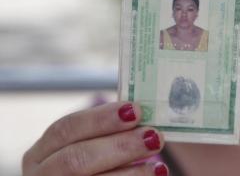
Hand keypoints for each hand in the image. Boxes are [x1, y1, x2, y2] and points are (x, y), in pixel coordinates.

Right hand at [22, 102, 167, 175]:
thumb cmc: (89, 165)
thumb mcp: (86, 147)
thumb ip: (106, 133)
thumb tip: (141, 113)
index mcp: (41, 153)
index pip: (65, 129)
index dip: (101, 118)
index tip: (135, 110)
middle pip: (76, 159)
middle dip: (119, 146)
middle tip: (154, 137)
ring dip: (131, 174)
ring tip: (159, 166)